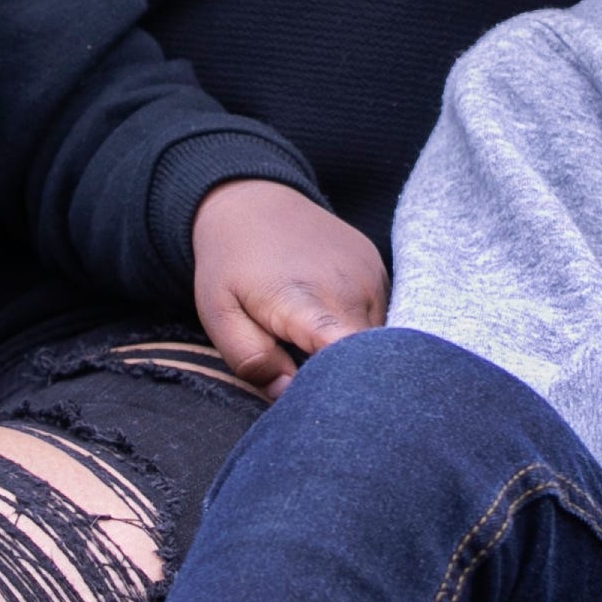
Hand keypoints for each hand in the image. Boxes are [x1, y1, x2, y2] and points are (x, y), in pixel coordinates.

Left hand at [189, 179, 386, 394]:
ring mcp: (370, 275)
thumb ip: (251, 358)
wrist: (253, 201)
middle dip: (347, 378)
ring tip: (313, 343)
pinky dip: (361, 331)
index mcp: (304, 301)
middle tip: (310, 377)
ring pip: (378, 340)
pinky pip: (381, 317)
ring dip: (354, 354)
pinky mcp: (380, 268)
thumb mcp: (219, 312)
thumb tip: (290, 393)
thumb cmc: (231, 263)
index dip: (347, 384)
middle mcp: (349, 288)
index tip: (329, 400)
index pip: (349, 351)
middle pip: (368, 356)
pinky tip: (329, 321)